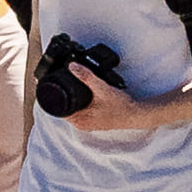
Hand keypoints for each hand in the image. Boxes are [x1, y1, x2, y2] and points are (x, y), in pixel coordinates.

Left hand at [65, 60, 184, 144]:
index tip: (55, 84)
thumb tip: (72, 66)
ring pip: (73, 110)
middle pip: (64, 108)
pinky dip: (81, 104)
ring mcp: (88, 125)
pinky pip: (81, 112)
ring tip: (76, 87)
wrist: (137, 115)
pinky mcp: (95, 122)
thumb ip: (86, 77)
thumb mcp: (102, 88)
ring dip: (73, 100)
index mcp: (79, 120)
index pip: (56, 109)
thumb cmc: (122, 106)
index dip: (54, 96)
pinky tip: (87, 96)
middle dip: (63, 96)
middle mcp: (82, 125)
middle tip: (65, 82)